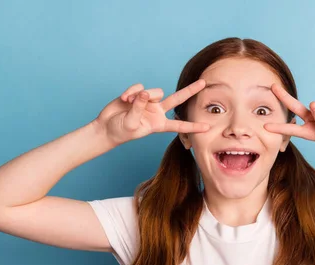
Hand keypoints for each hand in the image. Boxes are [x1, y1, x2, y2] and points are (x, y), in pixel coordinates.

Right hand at [94, 79, 210, 145]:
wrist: (106, 126)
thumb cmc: (120, 131)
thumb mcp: (131, 123)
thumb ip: (139, 108)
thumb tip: (145, 93)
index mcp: (159, 124)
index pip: (179, 125)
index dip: (193, 127)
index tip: (207, 128)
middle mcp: (157, 112)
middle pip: (177, 99)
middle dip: (190, 90)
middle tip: (203, 83)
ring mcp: (148, 101)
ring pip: (155, 91)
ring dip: (142, 96)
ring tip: (129, 103)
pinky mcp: (138, 94)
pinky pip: (140, 87)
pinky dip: (131, 92)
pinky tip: (124, 99)